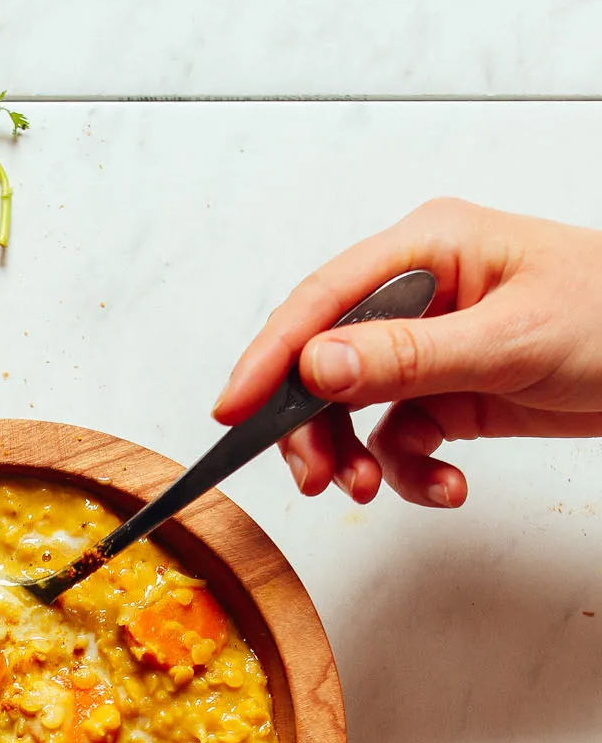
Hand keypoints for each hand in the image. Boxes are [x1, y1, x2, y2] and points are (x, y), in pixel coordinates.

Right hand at [213, 199, 601, 508]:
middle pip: (325, 362)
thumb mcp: (509, 340)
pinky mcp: (449, 391)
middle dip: (316, 427)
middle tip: (318, 479)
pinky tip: (447, 486)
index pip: (323, 300)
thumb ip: (408, 356)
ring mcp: (431, 345)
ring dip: (359, 459)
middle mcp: (420, 294)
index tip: (233, 411)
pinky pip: (400, 440)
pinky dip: (413, 474)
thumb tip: (318, 364)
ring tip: (377, 492)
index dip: (271, 357)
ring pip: (355, 410)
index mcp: (429, 249)